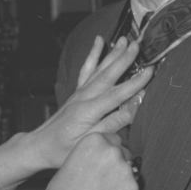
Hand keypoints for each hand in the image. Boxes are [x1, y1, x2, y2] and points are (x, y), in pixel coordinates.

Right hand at [21, 132, 138, 189]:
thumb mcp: (73, 160)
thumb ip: (94, 155)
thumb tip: (108, 160)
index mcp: (96, 139)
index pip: (114, 140)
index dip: (109, 153)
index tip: (103, 164)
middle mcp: (112, 150)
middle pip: (124, 153)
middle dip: (118, 164)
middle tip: (105, 181)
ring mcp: (124, 168)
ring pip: (130, 171)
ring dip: (122, 180)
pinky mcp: (133, 187)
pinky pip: (133, 189)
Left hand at [33, 36, 151, 165]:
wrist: (40, 146)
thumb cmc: (64, 150)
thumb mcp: (90, 142)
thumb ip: (112, 124)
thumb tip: (133, 109)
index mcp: (88, 111)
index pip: (116, 94)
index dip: (135, 83)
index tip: (150, 71)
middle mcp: (84, 98)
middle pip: (107, 75)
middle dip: (124, 59)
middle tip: (137, 45)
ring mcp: (79, 93)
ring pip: (98, 69)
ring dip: (112, 54)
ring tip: (124, 39)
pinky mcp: (77, 92)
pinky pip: (86, 69)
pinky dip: (93, 55)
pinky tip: (99, 42)